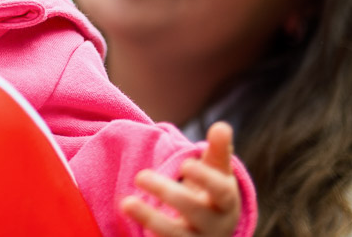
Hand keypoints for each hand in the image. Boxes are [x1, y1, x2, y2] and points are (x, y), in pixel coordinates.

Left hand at [119, 122, 240, 236]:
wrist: (214, 232)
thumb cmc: (213, 193)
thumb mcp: (219, 173)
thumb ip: (219, 150)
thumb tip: (221, 127)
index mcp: (225, 202)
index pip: (221, 192)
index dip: (205, 179)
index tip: (185, 163)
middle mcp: (213, 225)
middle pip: (194, 212)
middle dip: (169, 194)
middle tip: (141, 176)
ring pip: (175, 235)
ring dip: (151, 219)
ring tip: (125, 203)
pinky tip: (126, 228)